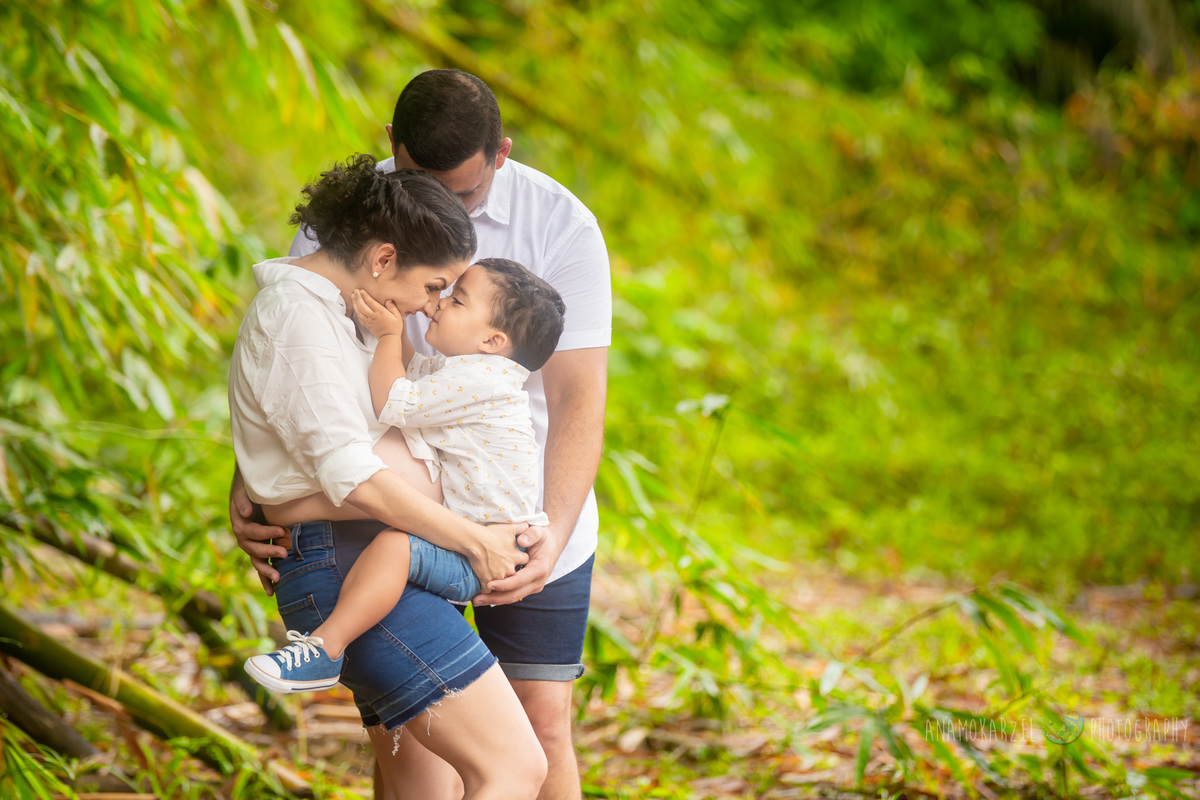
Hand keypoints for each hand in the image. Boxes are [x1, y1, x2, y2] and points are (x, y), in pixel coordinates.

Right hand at [230, 479, 288, 595]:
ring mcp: (250, 546)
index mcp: (240, 525)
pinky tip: (272, 592)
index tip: (282, 531)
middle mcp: (244, 538)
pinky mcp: (257, 550)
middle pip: (254, 549)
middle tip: (285, 553)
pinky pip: (260, 567)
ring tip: (278, 579)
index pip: (253, 532)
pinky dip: (265, 579)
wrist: (248, 490)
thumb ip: (244, 501)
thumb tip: (247, 513)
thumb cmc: (249, 490)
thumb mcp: (244, 492)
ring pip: (256, 562)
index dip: (266, 533)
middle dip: (269, 552)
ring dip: (266, 571)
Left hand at [352, 289, 405, 338]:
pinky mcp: (367, 325)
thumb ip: (392, 307)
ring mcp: (368, 321)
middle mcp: (373, 316)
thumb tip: (388, 300)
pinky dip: (356, 311)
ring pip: (359, 310)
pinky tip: (355, 307)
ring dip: (355, 303)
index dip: (365, 295)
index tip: (361, 290)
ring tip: (353, 296)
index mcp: (380, 312)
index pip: (370, 302)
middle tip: (355, 291)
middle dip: (358, 297)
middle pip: (362, 305)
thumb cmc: (394, 327)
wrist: (389, 338)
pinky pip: (359, 317)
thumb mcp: (397, 316)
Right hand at [466, 521, 529, 588]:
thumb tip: (528, 525)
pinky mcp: (487, 582)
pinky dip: (485, 590)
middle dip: (512, 573)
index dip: (521, 558)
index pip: (525, 560)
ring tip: (495, 580)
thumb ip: (522, 527)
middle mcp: (510, 569)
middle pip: (515, 574)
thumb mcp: (511, 527)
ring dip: (500, 583)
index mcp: (517, 557)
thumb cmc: (492, 533)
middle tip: (505, 570)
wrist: (475, 541)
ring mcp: (499, 577)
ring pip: (503, 584)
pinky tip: (484, 588)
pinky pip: (488, 591)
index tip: (516, 557)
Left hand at [475, 524, 564, 605]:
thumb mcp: (539, 532)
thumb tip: (521, 540)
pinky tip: (485, 596)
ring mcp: (532, 587)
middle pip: (514, 595)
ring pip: (512, 598)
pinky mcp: (527, 588)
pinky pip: (512, 595)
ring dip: (494, 600)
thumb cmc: (543, 537)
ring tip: (476, 600)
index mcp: (539, 569)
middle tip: (476, 599)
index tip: (488, 584)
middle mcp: (537, 582)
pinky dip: (498, 597)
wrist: (552, 544)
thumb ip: (531, 534)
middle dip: (494, 598)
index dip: (503, 584)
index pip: (519, 581)